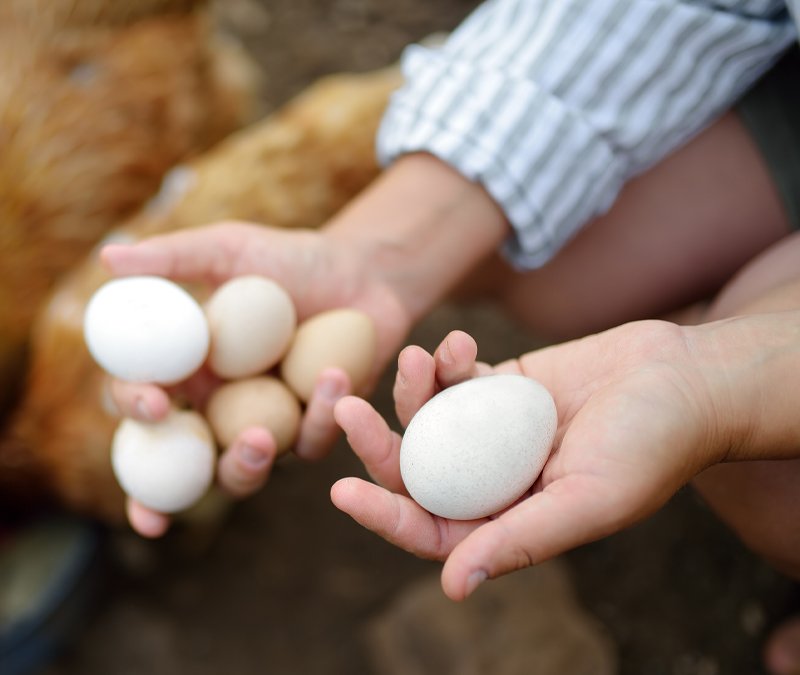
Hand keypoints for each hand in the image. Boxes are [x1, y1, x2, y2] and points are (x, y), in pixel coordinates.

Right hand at [101, 221, 413, 535]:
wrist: (361, 273)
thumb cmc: (290, 260)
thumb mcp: (232, 250)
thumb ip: (174, 257)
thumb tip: (109, 257)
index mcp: (184, 369)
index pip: (140, 398)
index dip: (134, 408)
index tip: (154, 403)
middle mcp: (216, 407)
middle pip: (178, 465)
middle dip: (173, 486)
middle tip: (194, 446)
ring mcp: (264, 425)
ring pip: (240, 472)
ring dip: (244, 468)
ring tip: (261, 440)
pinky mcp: (312, 430)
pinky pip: (309, 442)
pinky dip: (321, 414)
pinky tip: (336, 374)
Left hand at [332, 324, 732, 599]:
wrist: (683, 380)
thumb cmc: (651, 445)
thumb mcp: (589, 499)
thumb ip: (522, 540)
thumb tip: (453, 587)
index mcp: (510, 522)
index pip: (432, 531)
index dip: (384, 517)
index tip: (341, 493)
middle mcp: (494, 481)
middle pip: (418, 471)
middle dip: (378, 445)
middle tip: (347, 410)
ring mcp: (494, 433)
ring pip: (430, 420)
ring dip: (412, 392)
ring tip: (413, 359)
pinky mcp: (502, 388)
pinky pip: (458, 378)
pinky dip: (449, 361)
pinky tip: (457, 344)